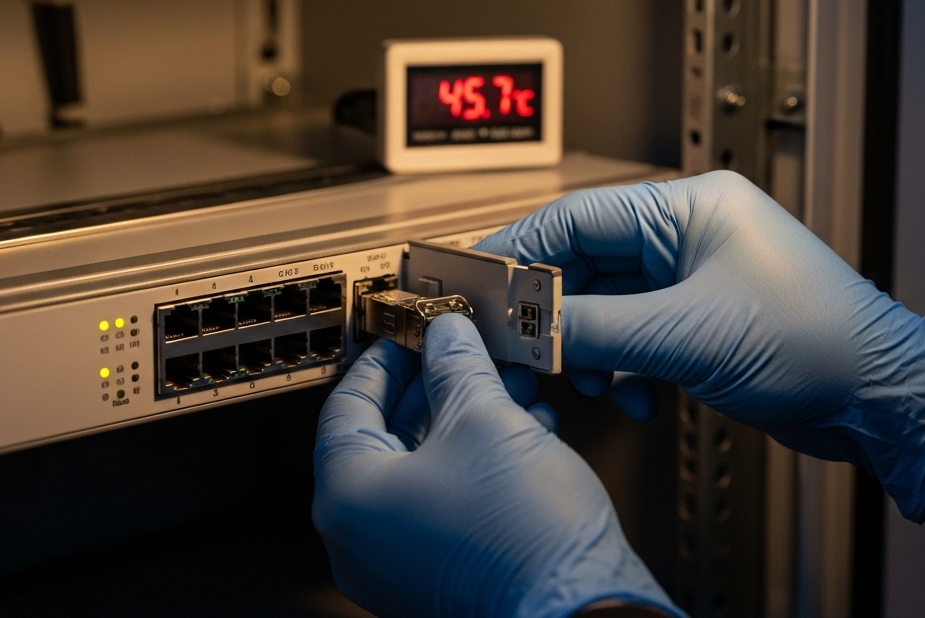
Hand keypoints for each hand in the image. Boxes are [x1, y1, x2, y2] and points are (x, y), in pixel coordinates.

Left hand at [312, 314, 681, 617]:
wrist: (579, 610)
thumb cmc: (523, 533)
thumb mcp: (485, 418)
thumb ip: (457, 366)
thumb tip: (447, 336)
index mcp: (349, 499)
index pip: (345, 407)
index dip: (382, 360)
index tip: (407, 333)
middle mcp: (361, 541)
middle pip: (385, 439)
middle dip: (436, 387)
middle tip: (462, 351)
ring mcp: (400, 566)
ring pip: (423, 471)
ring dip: (465, 421)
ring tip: (507, 384)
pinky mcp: (441, 579)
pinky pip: (445, 505)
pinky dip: (476, 464)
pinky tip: (526, 430)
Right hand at [473, 171, 924, 521]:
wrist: (880, 399)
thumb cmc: (815, 343)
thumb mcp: (686, 336)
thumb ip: (593, 328)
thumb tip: (522, 326)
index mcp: (689, 206)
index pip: (576, 217)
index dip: (521, 252)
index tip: (478, 285)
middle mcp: (688, 234)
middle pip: (584, 263)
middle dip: (550, 312)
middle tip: (514, 346)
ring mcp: (694, 279)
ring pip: (605, 305)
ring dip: (585, 348)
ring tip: (584, 381)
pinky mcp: (700, 321)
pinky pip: (632, 336)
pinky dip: (620, 367)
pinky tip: (629, 398)